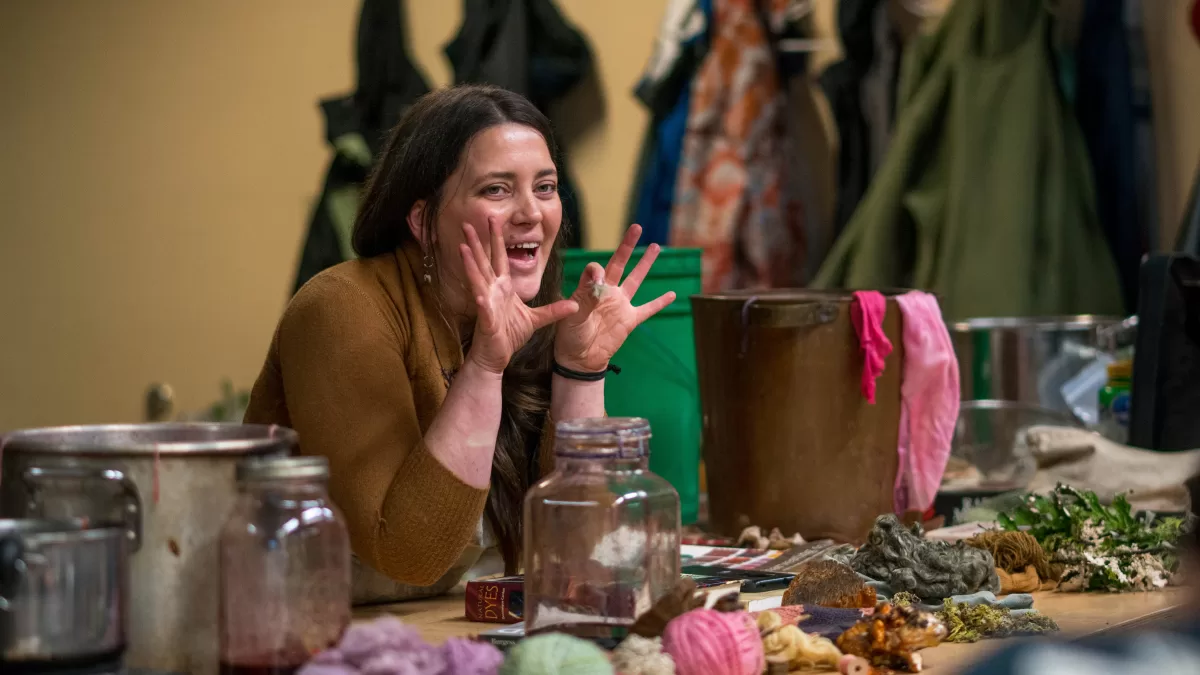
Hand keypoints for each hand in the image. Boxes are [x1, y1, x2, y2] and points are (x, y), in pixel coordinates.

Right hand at [460, 218, 577, 374]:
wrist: (496, 357)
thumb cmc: (510, 336)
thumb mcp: (537, 320)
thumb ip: (553, 310)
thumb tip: (574, 304)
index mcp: (503, 287)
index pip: (499, 258)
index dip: (497, 238)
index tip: (493, 219)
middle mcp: (492, 291)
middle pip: (483, 262)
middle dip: (477, 242)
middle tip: (468, 223)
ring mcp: (486, 305)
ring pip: (477, 280)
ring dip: (471, 265)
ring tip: (463, 248)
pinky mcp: (486, 322)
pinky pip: (483, 310)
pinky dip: (481, 301)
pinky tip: (477, 293)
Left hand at [554, 224, 675, 372]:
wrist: (578, 358)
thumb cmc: (570, 335)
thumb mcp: (574, 313)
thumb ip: (587, 293)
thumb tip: (599, 272)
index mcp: (590, 288)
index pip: (597, 269)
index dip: (597, 270)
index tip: (598, 274)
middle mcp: (607, 292)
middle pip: (620, 264)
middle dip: (628, 246)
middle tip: (636, 227)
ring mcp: (620, 305)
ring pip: (636, 280)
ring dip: (645, 264)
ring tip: (655, 247)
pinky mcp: (630, 320)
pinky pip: (648, 309)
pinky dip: (660, 302)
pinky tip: (671, 294)